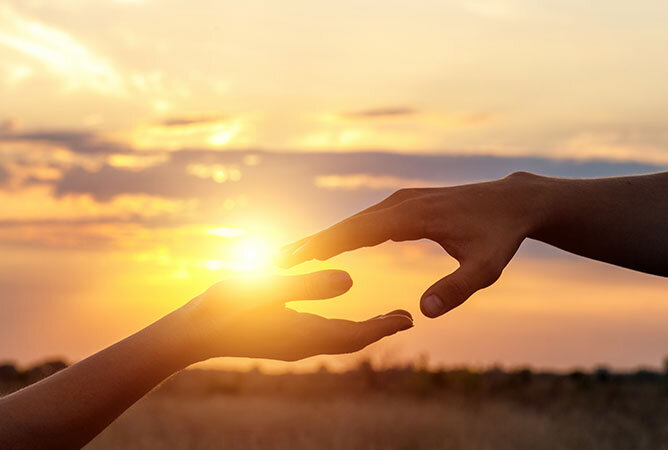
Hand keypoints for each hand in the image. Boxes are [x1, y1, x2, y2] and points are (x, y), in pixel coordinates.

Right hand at [180, 270, 413, 362]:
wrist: (187, 335)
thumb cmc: (222, 308)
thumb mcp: (265, 288)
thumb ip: (308, 285)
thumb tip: (351, 280)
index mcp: (304, 334)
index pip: (356, 335)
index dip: (384, 327)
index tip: (409, 319)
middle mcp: (302, 345)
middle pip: (352, 340)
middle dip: (380, 330)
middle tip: (407, 318)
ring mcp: (291, 344)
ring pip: (337, 339)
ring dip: (364, 329)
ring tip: (386, 318)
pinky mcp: (280, 339)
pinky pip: (321, 336)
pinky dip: (342, 328)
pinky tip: (338, 315)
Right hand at [278, 173, 544, 317]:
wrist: (513, 202)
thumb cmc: (500, 236)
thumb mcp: (486, 267)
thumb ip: (458, 288)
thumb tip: (424, 312)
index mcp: (414, 215)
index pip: (359, 230)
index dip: (324, 244)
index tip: (294, 256)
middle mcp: (403, 203)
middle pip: (349, 222)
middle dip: (314, 240)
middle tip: (279, 258)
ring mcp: (404, 201)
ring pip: (356, 219)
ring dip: (327, 235)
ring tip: (295, 254)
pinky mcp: (408, 204)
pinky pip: (369, 219)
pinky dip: (347, 231)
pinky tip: (333, 244)